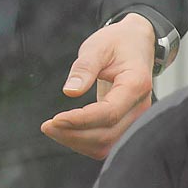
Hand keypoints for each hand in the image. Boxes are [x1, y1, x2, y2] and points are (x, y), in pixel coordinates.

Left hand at [41, 14, 155, 159]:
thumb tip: (70, 91)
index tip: (55, 120)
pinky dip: (85, 142)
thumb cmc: (118, 42)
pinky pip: (108, 142)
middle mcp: (141, 106)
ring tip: (53, 130)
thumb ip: (84, 68)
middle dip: (74, 135)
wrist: (137, 43)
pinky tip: (67, 132)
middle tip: (47, 126)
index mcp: (136, 84)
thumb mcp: (98, 47)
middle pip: (108, 135)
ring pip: (109, 144)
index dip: (81, 120)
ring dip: (78, 142)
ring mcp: (137, 116)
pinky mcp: (127, 122)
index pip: (109, 113)